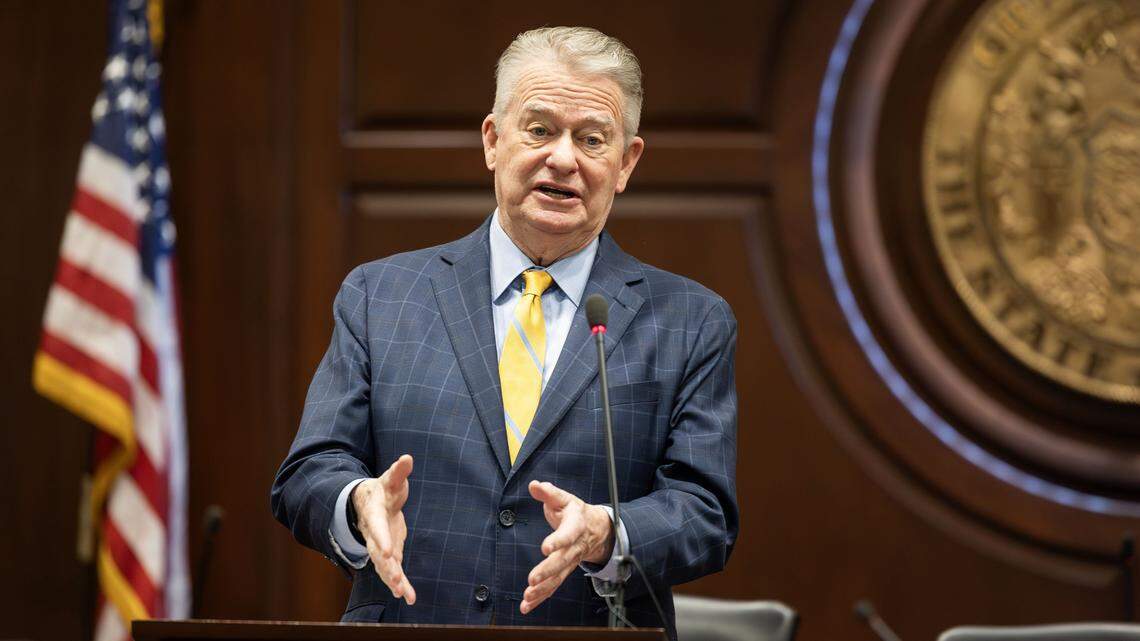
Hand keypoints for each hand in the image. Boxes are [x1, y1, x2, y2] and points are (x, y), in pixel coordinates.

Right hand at [352, 454, 416, 604]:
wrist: (369, 502)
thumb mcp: (391, 479)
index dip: (380, 539)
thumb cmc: (383, 489)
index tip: (386, 552)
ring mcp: (379, 545)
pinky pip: (392, 570)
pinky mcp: (388, 553)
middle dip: (386, 566)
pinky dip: (399, 584)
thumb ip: (399, 471)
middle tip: (396, 579)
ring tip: (402, 593)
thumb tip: (407, 458)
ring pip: (383, 566)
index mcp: (373, 513)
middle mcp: (373, 533)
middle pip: (376, 552)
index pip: (376, 527)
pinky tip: (407, 597)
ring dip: (392, 580)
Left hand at [521, 480, 613, 614]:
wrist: (595, 529)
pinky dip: (540, 598)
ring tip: (528, 596)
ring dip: (542, 589)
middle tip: (533, 579)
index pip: (567, 535)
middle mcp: (573, 548)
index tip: (546, 547)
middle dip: (547, 571)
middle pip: (562, 562)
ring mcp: (569, 563)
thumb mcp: (564, 498)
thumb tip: (535, 485)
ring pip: (557, 579)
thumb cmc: (575, 512)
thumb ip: (548, 493)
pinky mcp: (562, 573)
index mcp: (574, 527)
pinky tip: (526, 605)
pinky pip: (552, 587)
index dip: (558, 541)